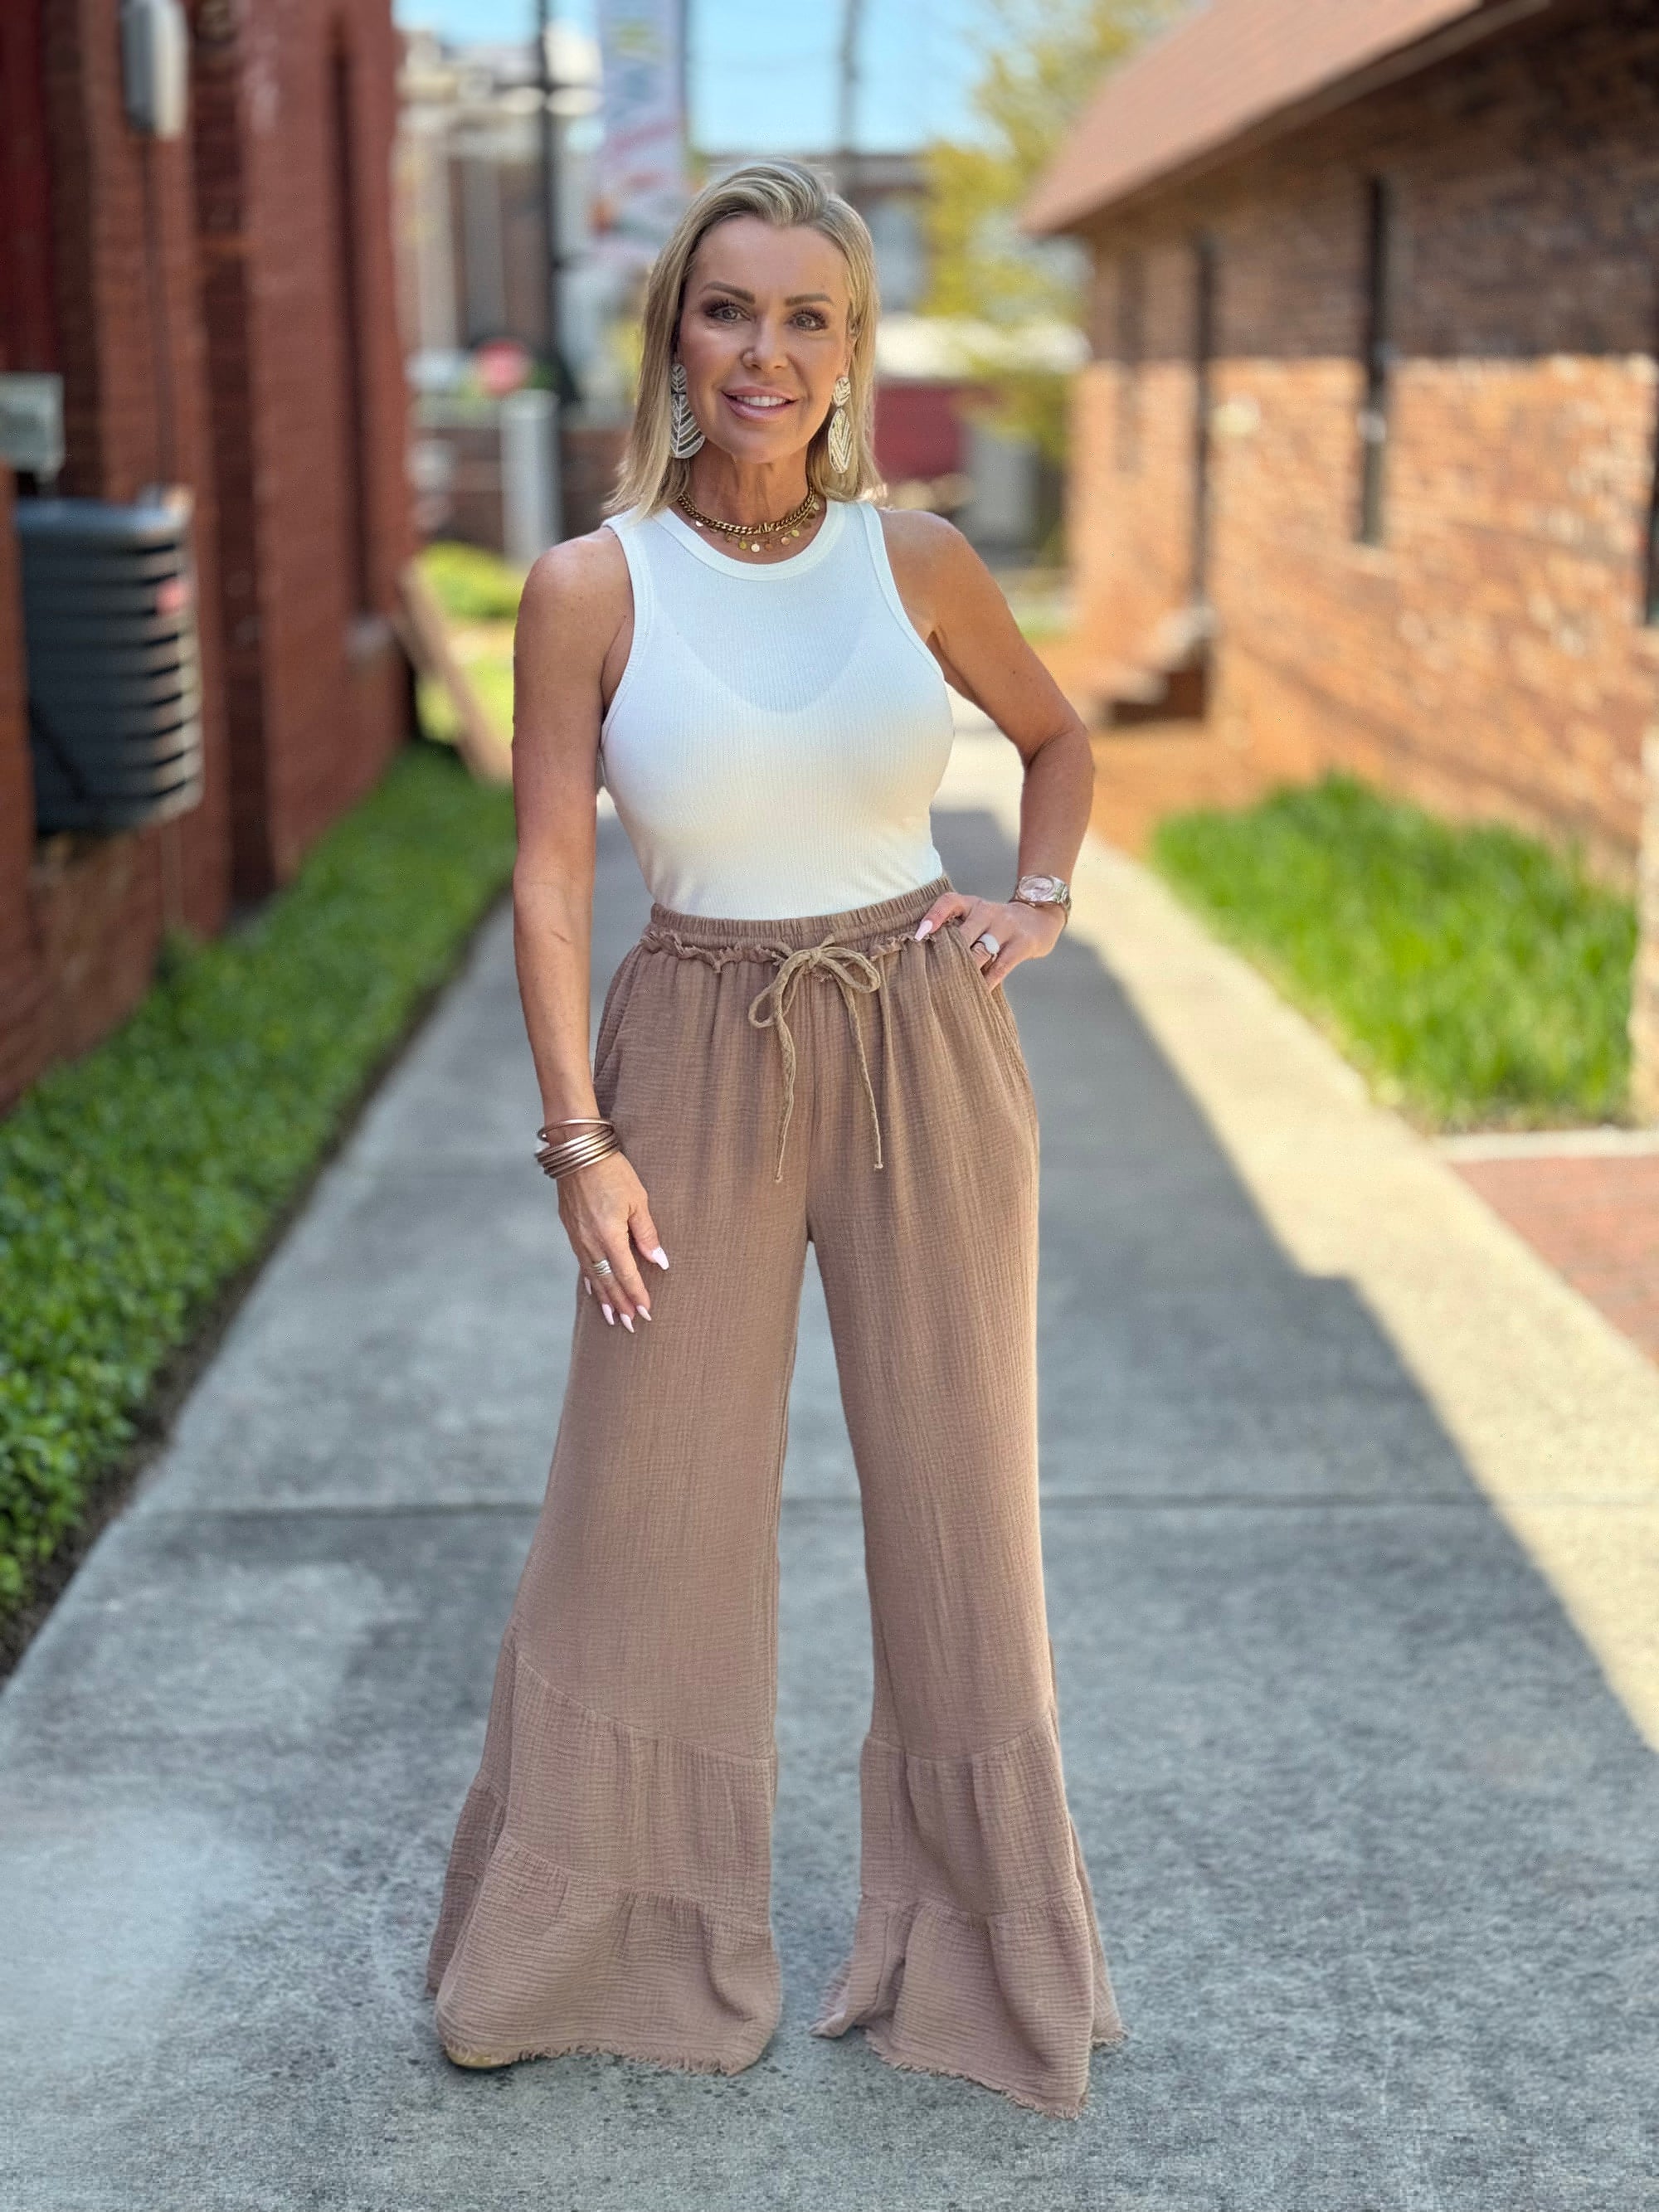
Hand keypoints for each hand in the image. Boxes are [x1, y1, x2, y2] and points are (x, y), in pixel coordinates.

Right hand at [556, 1148, 667, 1330]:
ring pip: (593, 1275)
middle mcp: (591, 1242)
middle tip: (629, 1325)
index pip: (627, 1275)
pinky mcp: (571, 1229)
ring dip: (604, 1298)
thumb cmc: (612, 1171)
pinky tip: (593, 1290)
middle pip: (608, 1281)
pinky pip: (582, 1263)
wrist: (576, 1152)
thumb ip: (647, 1233)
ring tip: (611, 1317)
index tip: (646, 1313)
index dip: (637, 1295)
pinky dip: (590, 1279)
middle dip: (620, 1304)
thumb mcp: (638, 1199)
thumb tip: (660, 1261)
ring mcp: (578, 1237)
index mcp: (610, 1236)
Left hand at [912, 889, 1063, 989]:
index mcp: (972, 903)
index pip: (949, 901)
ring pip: (979, 952)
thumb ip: (957, 929)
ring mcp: (1006, 927)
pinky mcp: (1022, 944)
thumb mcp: (977, 916)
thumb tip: (924, 955)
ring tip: (948, 989)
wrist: (1039, 917)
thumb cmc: (997, 923)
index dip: (933, 916)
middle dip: (945, 956)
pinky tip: (977, 994)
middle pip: (962, 934)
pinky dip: (987, 982)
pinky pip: (1000, 967)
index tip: (919, 936)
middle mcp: (987, 911)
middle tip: (928, 977)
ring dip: (963, 971)